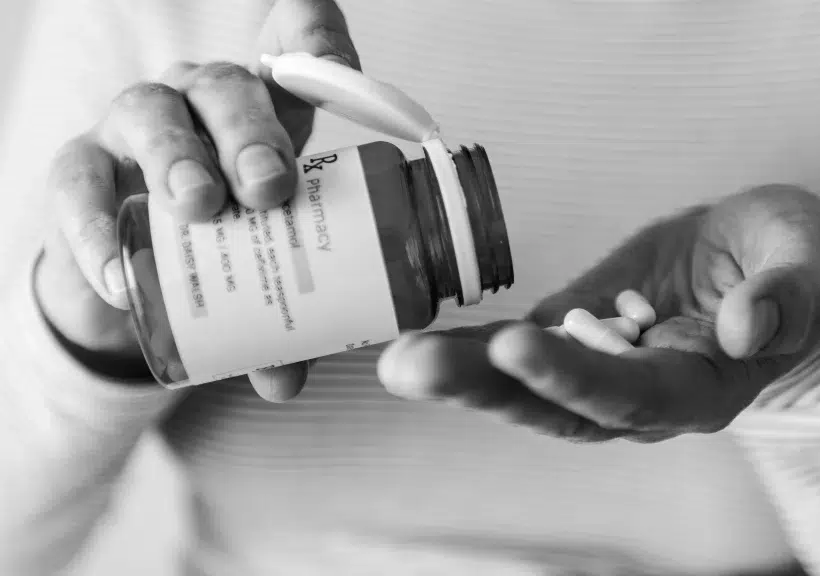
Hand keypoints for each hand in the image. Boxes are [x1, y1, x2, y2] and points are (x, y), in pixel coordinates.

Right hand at [36, 0, 357, 401]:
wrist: (134, 278)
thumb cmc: (223, 254)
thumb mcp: (266, 280)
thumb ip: (284, 322)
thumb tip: (286, 380)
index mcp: (266, 115)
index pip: (295, 48)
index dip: (316, 35)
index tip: (342, 66)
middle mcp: (202, 106)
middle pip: (226, 88)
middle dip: (252, 134)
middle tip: (271, 187)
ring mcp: (137, 129)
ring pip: (153, 113)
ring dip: (179, 158)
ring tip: (202, 207)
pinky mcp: (82, 169)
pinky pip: (80, 180)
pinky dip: (98, 225)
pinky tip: (120, 270)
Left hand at [377, 185, 819, 441]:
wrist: (762, 267)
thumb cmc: (790, 264)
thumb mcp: (809, 262)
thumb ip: (788, 294)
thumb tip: (742, 327)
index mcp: (702, 385)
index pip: (633, 395)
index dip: (575, 378)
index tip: (516, 347)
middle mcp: (642, 396)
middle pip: (557, 407)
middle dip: (483, 387)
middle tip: (409, 367)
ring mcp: (601, 371)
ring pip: (526, 390)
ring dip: (460, 375)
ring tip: (399, 360)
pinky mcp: (575, 338)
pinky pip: (517, 353)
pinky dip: (470, 351)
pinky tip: (420, 342)